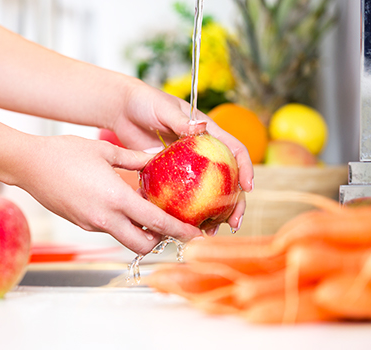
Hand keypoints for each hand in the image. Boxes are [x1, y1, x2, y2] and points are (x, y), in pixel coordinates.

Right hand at [17, 135, 203, 254]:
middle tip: (170, 226)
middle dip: (159, 240)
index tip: (194, 234)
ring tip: (147, 211)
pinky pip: (109, 229)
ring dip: (140, 231)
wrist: (28, 165)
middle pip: (142, 244)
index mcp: (116, 199)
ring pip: (125, 238)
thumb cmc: (63, 153)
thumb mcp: (105, 150)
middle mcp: (105, 218)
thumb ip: (134, 159)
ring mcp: (92, 224)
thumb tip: (155, 157)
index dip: (179, 231)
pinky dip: (121, 223)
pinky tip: (122, 204)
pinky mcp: (82, 223)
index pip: (156, 222)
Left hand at [109, 82, 253, 234]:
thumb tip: (200, 126)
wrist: (122, 110)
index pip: (234, 150)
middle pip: (227, 180)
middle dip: (235, 202)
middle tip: (234, 222)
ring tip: (211, 232)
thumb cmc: (144, 102)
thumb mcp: (163, 109)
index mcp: (208, 133)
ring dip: (213, 214)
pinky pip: (182, 197)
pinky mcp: (171, 177)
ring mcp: (188, 167)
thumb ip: (180, 120)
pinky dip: (185, 213)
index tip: (248, 186)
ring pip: (207, 193)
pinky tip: (185, 228)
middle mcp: (203, 152)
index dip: (245, 168)